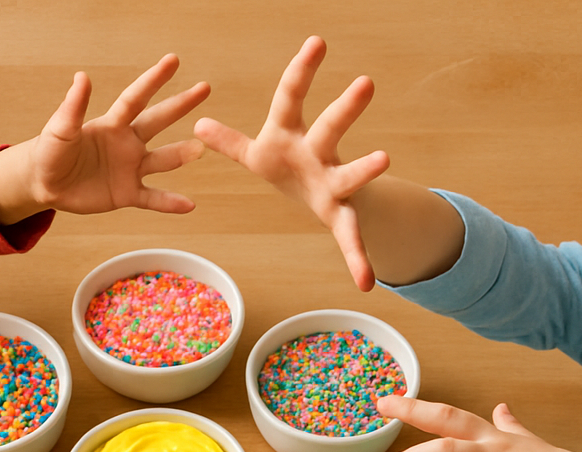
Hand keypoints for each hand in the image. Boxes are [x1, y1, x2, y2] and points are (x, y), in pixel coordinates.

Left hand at [0, 55, 210, 223]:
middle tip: (204, 88)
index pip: (136, 98)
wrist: (44, 183)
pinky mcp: (126, 193)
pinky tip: (189, 205)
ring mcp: (129, 168)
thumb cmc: (50, 152)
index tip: (173, 60)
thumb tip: (82, 77)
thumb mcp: (60, 129)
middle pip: (158, 121)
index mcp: (111, 124)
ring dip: (181, 155)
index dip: (154, 79)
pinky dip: (170, 202)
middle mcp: (126, 143)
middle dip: (180, 105)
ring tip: (201, 148)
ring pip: (161, 160)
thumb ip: (73, 107)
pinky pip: (153, 198)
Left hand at [194, 36, 389, 289]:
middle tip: (365, 83)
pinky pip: (350, 239)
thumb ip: (230, 143)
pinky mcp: (341, 215)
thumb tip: (197, 125)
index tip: (316, 41)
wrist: (318, 197)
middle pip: (330, 128)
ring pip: (350, 174)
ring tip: (384, 159)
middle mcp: (319, 153)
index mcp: (291, 135)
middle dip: (345, 108)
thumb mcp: (257, 154)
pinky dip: (357, 259)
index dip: (301, 71)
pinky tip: (365, 281)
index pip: (292, 97)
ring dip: (365, 168)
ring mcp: (333, 183)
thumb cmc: (287, 166)